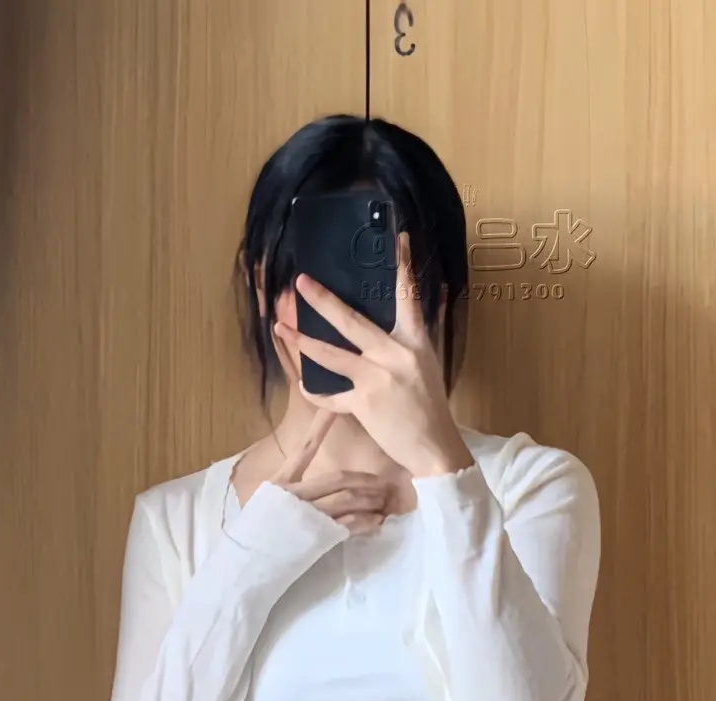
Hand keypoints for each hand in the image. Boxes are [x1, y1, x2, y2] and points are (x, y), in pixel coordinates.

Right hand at [262, 411, 396, 532]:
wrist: (246, 565)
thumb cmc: (254, 535)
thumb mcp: (264, 504)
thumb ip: (285, 490)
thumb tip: (306, 486)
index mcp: (281, 482)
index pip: (305, 448)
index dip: (320, 427)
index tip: (335, 410)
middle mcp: (296, 495)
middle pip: (338, 479)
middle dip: (365, 479)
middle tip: (384, 482)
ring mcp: (308, 516)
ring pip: (347, 499)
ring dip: (370, 499)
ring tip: (384, 501)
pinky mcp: (317, 537)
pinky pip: (348, 525)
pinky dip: (366, 522)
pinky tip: (377, 521)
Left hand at [273, 232, 472, 480]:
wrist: (434, 448)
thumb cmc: (431, 408)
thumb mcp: (428, 365)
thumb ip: (412, 338)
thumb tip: (413, 309)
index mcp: (414, 342)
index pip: (409, 296)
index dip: (403, 266)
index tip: (398, 237)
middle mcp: (393, 355)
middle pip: (352, 321)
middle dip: (323, 300)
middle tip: (301, 282)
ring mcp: (376, 379)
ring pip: (332, 355)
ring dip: (303, 341)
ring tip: (281, 327)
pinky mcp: (364, 405)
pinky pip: (330, 396)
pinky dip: (315, 391)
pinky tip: (300, 381)